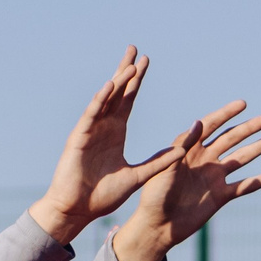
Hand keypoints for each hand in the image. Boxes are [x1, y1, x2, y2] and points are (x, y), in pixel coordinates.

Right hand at [30, 48, 184, 239]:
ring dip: (116, 82)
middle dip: (126, 71)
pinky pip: (90, 116)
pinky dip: (99, 101)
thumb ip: (158, 163)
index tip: (145, 61)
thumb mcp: (137, 176)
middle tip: (135, 50)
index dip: (136, 82)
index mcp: (116, 133)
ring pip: (105, 101)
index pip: (128, 100)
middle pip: (116, 93)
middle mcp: (103, 127)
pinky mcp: (79, 139)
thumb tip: (182, 151)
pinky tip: (108, 87)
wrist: (77, 210)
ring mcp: (90, 131)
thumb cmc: (102, 196)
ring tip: (129, 65)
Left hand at [117, 103, 260, 260]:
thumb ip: (182, 145)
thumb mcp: (166, 168)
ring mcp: (214, 177)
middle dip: (249, 128)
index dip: (226, 114)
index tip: (242, 104)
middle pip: (231, 139)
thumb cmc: (155, 196)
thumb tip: (199, 121)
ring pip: (242, 158)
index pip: (211, 126)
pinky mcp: (221, 196)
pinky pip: (245, 185)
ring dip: (259, 147)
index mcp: (189, 149)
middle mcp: (204, 160)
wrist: (158, 226)